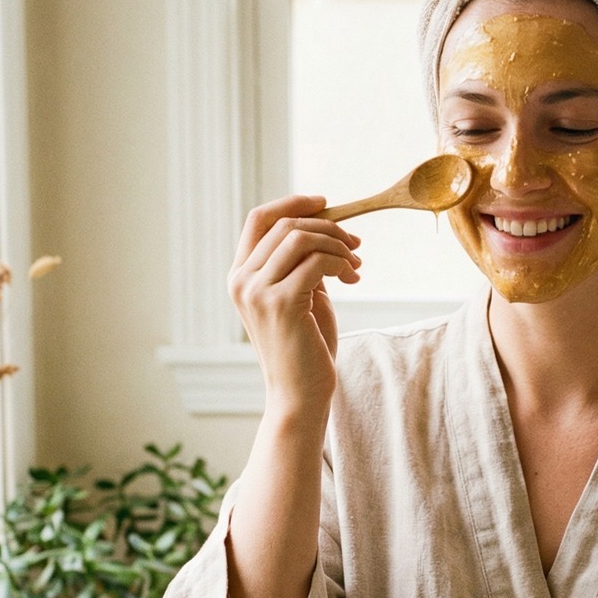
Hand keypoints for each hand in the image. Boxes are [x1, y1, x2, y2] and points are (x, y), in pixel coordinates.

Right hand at [227, 194, 361, 417]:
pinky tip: (353, 277)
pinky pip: (316, 262)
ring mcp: (257, 292)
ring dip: (337, 245)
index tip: (326, 203)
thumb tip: (326, 230)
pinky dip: (340, 262)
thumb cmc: (305, 349)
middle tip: (356, 244)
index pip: (259, 219)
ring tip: (356, 265)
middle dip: (328, 227)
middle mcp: (241, 280)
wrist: (300, 395)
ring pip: (301, 237)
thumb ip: (303, 265)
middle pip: (285, 224)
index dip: (293, 202)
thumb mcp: (301, 297)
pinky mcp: (281, 304)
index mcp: (240, 276)